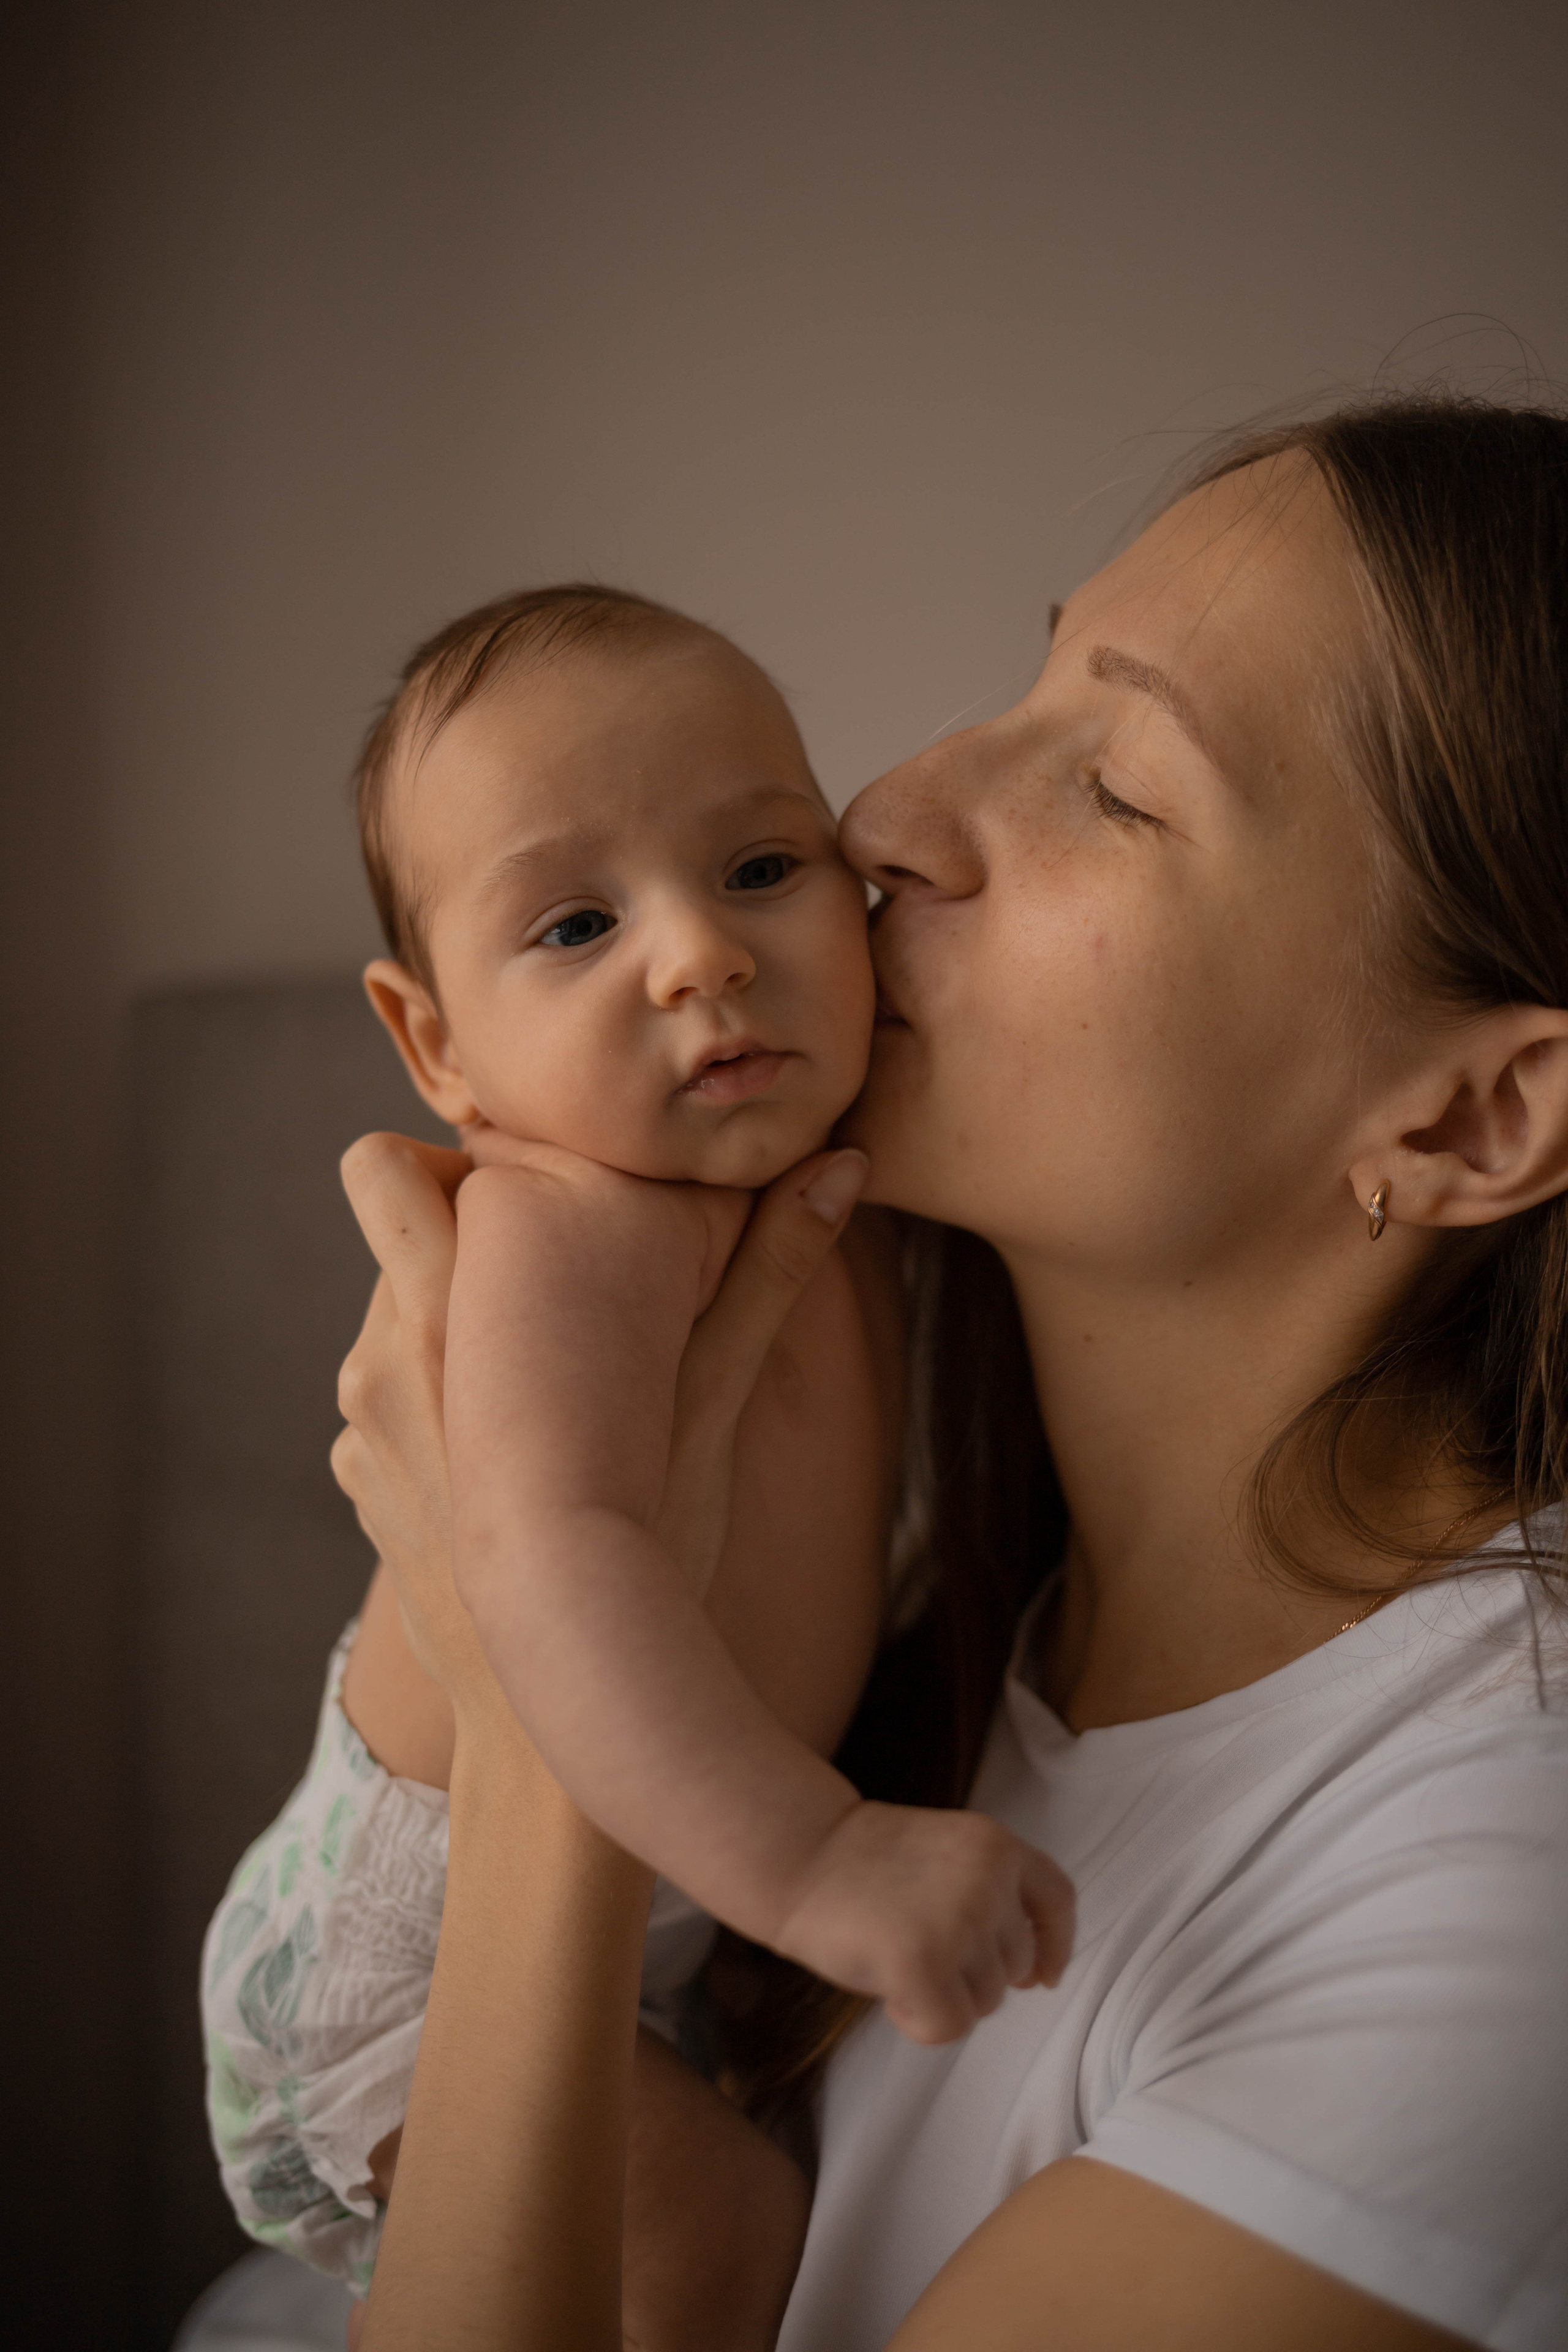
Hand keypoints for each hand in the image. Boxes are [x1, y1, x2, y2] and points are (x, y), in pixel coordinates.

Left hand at [332, 1130, 868, 1693]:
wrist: (555, 1717)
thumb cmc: (651, 1552)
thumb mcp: (714, 1404)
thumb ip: (765, 1272)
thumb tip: (842, 1163)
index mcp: (451, 1310)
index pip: (400, 1167)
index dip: (468, 1164)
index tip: (538, 1192)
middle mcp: (383, 1351)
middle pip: (389, 1224)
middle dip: (459, 1229)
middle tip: (546, 1274)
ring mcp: (360, 1416)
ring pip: (391, 1308)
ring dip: (455, 1314)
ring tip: (546, 1375)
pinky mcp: (355, 1471)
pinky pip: (386, 1391)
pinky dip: (439, 1396)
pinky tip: (516, 1446)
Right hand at [772, 1799, 1075, 2045]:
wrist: (797, 1854)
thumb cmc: (862, 1862)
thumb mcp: (946, 1855)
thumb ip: (991, 1893)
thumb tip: (1033, 1971)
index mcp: (997, 1846)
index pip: (1058, 1899)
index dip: (1056, 1944)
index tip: (1044, 1975)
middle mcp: (989, 1881)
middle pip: (1016, 1965)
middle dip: (975, 1975)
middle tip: (919, 1949)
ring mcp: (959, 1922)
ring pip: (987, 2002)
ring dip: (946, 1997)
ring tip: (896, 1956)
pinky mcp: (925, 1964)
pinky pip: (949, 2027)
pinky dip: (918, 2022)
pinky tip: (887, 1990)